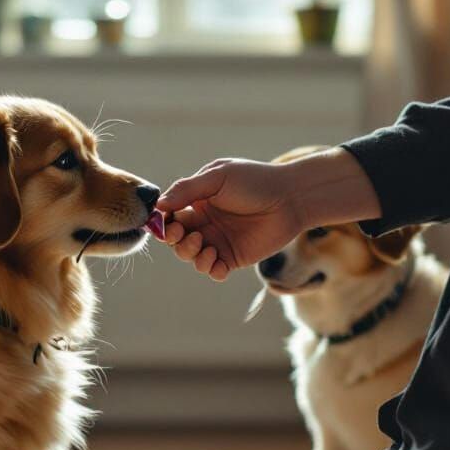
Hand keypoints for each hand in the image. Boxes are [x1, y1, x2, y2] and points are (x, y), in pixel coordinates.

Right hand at [157, 148, 380, 280]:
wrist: (290, 198)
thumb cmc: (255, 181)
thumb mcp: (217, 177)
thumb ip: (187, 189)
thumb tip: (158, 205)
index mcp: (198, 202)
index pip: (170, 216)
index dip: (162, 222)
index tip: (162, 222)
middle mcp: (206, 223)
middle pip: (176, 240)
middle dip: (175, 240)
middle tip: (186, 234)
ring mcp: (219, 241)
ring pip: (192, 257)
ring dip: (190, 254)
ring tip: (204, 244)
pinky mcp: (234, 257)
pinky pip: (214, 271)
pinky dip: (209, 269)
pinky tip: (216, 258)